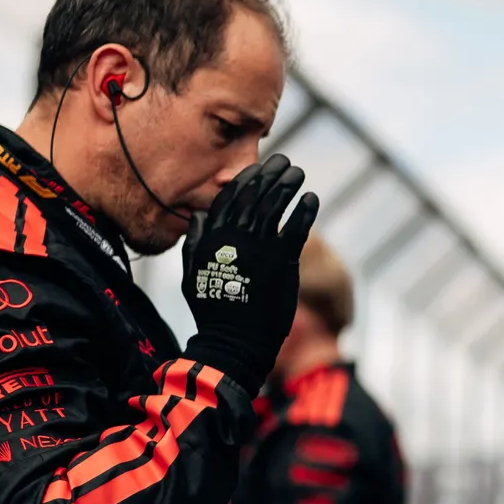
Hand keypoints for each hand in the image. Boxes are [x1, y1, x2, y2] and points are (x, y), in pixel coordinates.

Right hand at [182, 153, 318, 393]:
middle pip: (254, 195)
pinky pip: (297, 229)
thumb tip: (200, 215)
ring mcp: (259, 249)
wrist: (234, 342)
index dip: (244, 180)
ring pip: (274, 206)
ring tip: (298, 173)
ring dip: (288, 185)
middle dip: (269, 174)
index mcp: (211, 239)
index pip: (228, 198)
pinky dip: (305, 211)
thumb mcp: (191, 275)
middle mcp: (234, 239)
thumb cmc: (213, 311)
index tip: (257, 169)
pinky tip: (311, 198)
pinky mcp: (283, 263)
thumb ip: (195, 243)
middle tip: (284, 161)